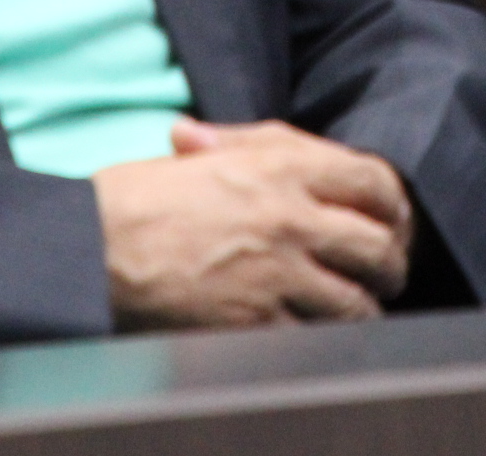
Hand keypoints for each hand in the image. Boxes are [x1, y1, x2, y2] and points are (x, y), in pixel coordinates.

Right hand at [91, 120, 412, 329]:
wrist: (92, 246)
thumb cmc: (140, 197)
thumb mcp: (207, 153)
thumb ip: (261, 148)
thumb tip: (304, 153)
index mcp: (281, 168)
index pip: (375, 182)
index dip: (394, 206)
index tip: (392, 220)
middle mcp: (290, 218)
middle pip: (378, 247)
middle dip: (389, 265)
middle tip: (384, 274)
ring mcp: (277, 274)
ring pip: (355, 302)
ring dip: (359, 307)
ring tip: (353, 307)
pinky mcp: (255, 322)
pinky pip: (313, 336)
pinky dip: (316, 336)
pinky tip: (308, 330)